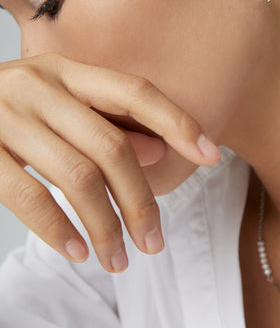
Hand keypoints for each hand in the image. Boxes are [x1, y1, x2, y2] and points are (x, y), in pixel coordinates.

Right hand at [0, 53, 220, 271]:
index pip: (135, 92)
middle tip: (154, 242)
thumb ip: (108, 124)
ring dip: (104, 225)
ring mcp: (6, 116)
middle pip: (110, 146)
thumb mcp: (64, 106)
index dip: (177, 121)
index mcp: (69, 71)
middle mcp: (40, 86)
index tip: (211, 154)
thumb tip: (156, 150)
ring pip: (75, 177)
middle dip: (140, 200)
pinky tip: (77, 251)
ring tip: (120, 257)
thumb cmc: (18, 110)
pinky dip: (58, 229)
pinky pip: (28, 196)